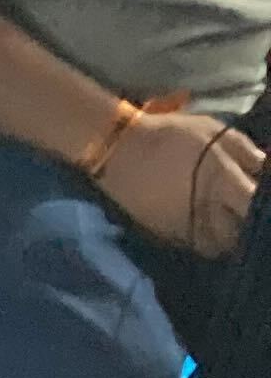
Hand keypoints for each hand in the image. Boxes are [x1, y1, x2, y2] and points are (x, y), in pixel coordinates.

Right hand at [101, 107, 260, 256]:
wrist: (122, 152)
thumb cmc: (171, 135)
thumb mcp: (212, 130)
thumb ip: (241, 149)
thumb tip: (263, 167)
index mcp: (221, 179)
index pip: (253, 205)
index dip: (261, 206)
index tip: (263, 199)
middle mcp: (205, 210)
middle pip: (237, 234)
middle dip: (246, 227)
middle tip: (246, 214)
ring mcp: (185, 227)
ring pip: (217, 247)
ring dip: (227, 238)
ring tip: (228, 223)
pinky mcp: (168, 237)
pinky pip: (196, 246)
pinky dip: (207, 240)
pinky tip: (207, 226)